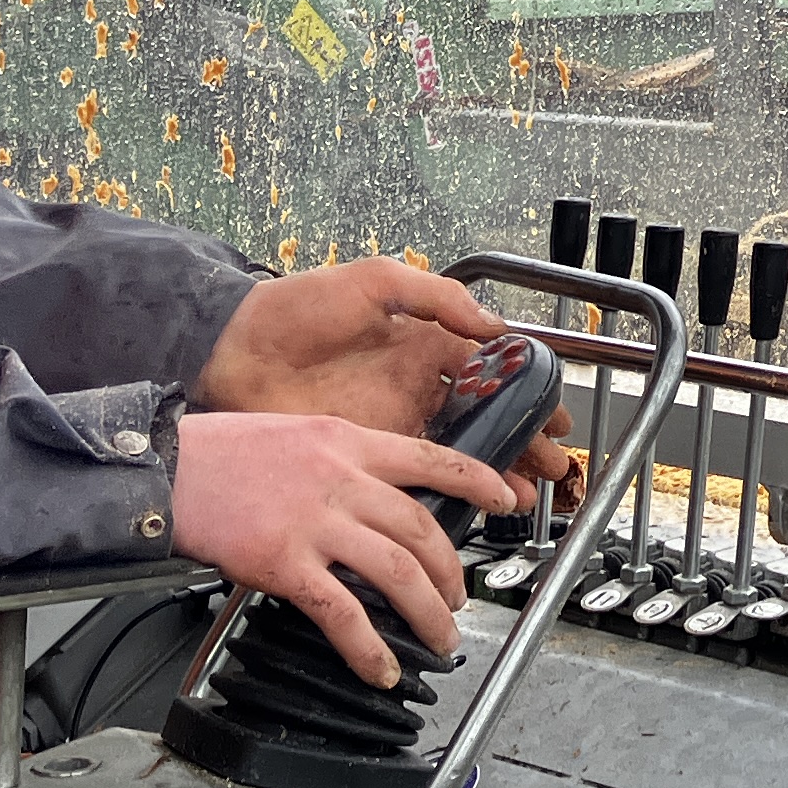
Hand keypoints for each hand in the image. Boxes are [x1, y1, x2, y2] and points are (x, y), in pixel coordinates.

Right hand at [169, 412, 520, 686]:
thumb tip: (377, 498)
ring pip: (396, 573)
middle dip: (454, 572)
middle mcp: (342, 480)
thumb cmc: (223, 453)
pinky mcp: (284, 563)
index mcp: (349, 443)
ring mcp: (315, 523)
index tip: (507, 500)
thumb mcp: (300, 434)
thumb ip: (344, 462)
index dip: (478, 482)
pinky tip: (379, 669)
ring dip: (427, 613)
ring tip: (440, 638)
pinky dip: (368, 648)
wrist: (167, 468)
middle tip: (461, 597)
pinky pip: (341, 613)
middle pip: (423, 529)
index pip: (432, 459)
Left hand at [196, 260, 571, 478]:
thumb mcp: (376, 281)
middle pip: (484, 420)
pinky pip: (413, 478)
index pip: (491, 372)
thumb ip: (438, 297)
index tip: (556, 416)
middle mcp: (414, 387)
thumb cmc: (296, 306)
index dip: (526, 395)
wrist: (231, 349)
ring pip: (456, 455)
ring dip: (494, 474)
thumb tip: (492, 323)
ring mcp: (390, 423)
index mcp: (424, 344)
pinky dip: (446, 494)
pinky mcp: (362, 454)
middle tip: (555, 466)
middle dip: (524, 443)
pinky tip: (472, 506)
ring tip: (527, 496)